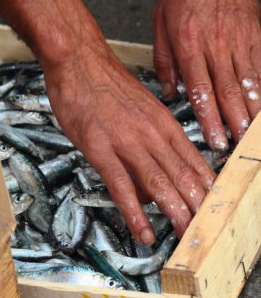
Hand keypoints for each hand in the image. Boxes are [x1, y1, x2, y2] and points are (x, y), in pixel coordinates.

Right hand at [42, 34, 214, 243]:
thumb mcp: (143, 108)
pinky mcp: (101, 149)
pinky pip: (122, 186)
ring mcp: (127, 142)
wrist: (81, 62)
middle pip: (182, 176)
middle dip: (197, 207)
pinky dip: (134, 212)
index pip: (194, 162)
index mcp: (165, 124)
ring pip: (159, 183)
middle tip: (206, 230)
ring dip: (174, 213)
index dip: (206, 188)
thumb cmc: (110, 86)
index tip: (214, 208)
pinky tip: (143, 231)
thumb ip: (154, 139)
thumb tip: (156, 172)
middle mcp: (152, 134)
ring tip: (185, 235)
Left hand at [153, 0, 260, 148]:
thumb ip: (164, 61)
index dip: (208, 118)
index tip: (214, 138)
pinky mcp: (255, 35)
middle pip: (227, 92)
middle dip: (232, 123)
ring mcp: (239, 41)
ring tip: (252, 134)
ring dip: (251, 112)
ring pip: (247, 83)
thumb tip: (169, 91)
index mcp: (189, 46)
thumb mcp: (160, 23)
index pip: (200, 90)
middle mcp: (216, 47)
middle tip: (236, 146)